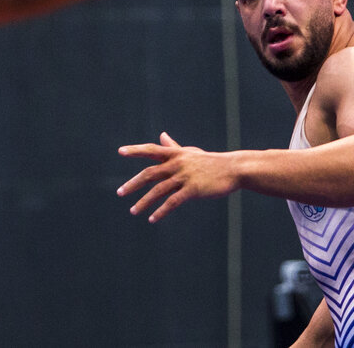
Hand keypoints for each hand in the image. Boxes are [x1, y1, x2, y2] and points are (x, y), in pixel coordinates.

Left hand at [117, 132, 238, 222]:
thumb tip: (162, 135)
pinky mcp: (193, 190)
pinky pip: (172, 202)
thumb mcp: (189, 152)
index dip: (136, 150)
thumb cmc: (210, 161)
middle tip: (120, 192)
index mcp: (175, 154)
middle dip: (133, 184)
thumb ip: (173, 147)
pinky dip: (161, 211)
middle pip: (150, 174)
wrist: (233, 169)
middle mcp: (177, 163)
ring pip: (158, 190)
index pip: (151, 150)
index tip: (120, 151)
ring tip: (133, 211)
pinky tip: (152, 219)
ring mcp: (185, 176)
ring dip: (144, 202)